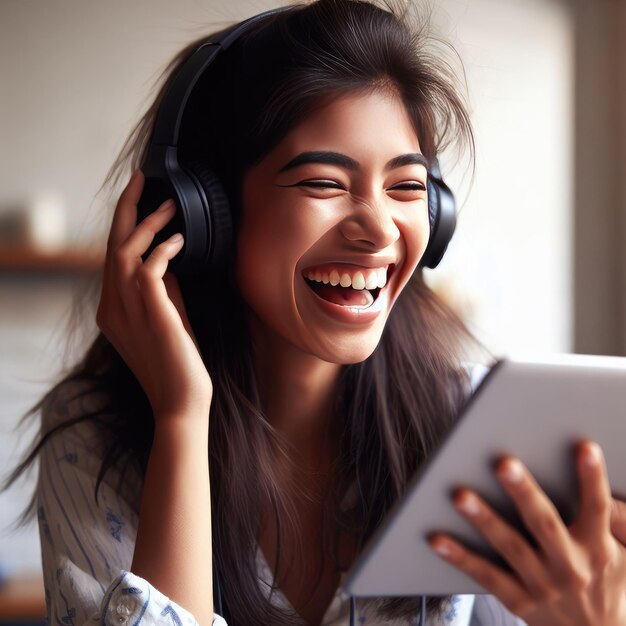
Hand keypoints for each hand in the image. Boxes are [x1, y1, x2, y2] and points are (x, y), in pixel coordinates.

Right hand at [97, 171, 212, 420]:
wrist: (181, 402)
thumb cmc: (178, 362)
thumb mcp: (166, 319)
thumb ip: (162, 290)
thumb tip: (168, 256)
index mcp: (112, 310)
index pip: (112, 256)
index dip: (124, 225)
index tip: (139, 199)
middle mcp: (112, 306)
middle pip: (112, 245)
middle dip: (126, 208)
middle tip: (141, 179)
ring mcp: (127, 310)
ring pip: (126, 250)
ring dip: (149, 223)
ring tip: (170, 205)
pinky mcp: (151, 312)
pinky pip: (149, 267)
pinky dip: (164, 249)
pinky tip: (180, 240)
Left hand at [429, 441, 625, 625]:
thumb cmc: (611, 586)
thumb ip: (621, 522)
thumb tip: (604, 489)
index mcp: (599, 549)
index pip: (597, 507)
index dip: (592, 477)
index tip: (584, 447)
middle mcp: (571, 567)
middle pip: (544, 523)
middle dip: (524, 492)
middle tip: (503, 463)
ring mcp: (543, 586)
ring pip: (510, 547)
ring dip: (484, 520)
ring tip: (460, 495)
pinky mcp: (520, 602)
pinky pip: (486, 576)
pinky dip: (460, 557)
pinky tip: (436, 538)